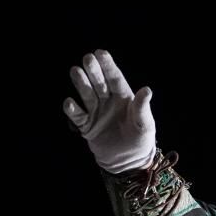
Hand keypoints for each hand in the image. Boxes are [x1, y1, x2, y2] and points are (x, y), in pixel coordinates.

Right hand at [63, 49, 156, 172]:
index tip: (100, 53)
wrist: (128, 162)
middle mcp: (108, 101)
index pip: (115, 78)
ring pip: (87, 95)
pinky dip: (72, 110)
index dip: (108, 65)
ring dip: (81, 84)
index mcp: (123, 97)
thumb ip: (142, 107)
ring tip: (75, 71)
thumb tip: (146, 90)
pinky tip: (69, 103)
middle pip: (99, 83)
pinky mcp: (87, 126)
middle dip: (93, 71)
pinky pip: (78, 116)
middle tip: (87, 58)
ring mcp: (96, 113)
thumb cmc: (141, 140)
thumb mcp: (145, 124)